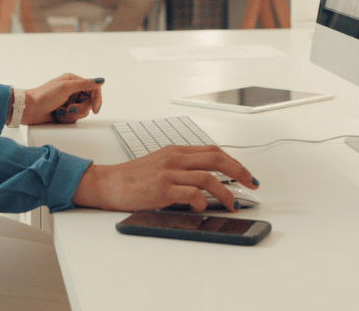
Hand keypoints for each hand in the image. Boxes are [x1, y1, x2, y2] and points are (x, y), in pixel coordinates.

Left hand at [19, 73, 103, 125]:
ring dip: (71, 114)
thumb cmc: (43, 96)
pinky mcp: (65, 112)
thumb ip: (85, 84)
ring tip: (60, 112)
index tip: (95, 109)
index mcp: (73, 81)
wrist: (28, 110)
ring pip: (83, 111)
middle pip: (89, 102)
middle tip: (68, 109)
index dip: (97, 99)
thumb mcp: (65, 88)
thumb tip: (101, 80)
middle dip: (79, 108)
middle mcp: (72, 90)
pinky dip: (66, 118)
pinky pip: (74, 118)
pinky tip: (57, 115)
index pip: (93, 88)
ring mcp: (69, 101)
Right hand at [71, 145, 257, 213]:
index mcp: (175, 151)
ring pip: (208, 176)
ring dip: (226, 192)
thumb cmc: (131, 177)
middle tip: (251, 183)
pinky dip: (202, 200)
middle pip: (216, 158)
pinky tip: (204, 207)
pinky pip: (190, 193)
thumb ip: (181, 169)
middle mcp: (175, 158)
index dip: (234, 161)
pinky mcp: (162, 188)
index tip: (246, 174)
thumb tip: (206, 182)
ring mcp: (168, 172)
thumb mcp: (159, 165)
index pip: (212, 150)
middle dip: (239, 171)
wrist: (107, 183)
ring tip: (232, 204)